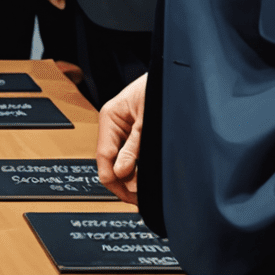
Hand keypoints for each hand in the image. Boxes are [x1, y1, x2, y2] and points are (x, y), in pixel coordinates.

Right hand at [95, 72, 144, 204]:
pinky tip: (147, 177)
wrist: (171, 76)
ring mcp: (122, 130)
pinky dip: (138, 169)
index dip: (114, 182)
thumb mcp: (147, 121)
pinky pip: (130, 156)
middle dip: (125, 182)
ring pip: (121, 162)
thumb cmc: (157, 88)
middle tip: (142, 198)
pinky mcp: (133, 133)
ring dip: (132, 177)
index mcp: (109, 117)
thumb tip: (120, 172)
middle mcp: (113, 125)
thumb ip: (134, 147)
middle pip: (110, 163)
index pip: (103, 157)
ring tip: (147, 190)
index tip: (130, 198)